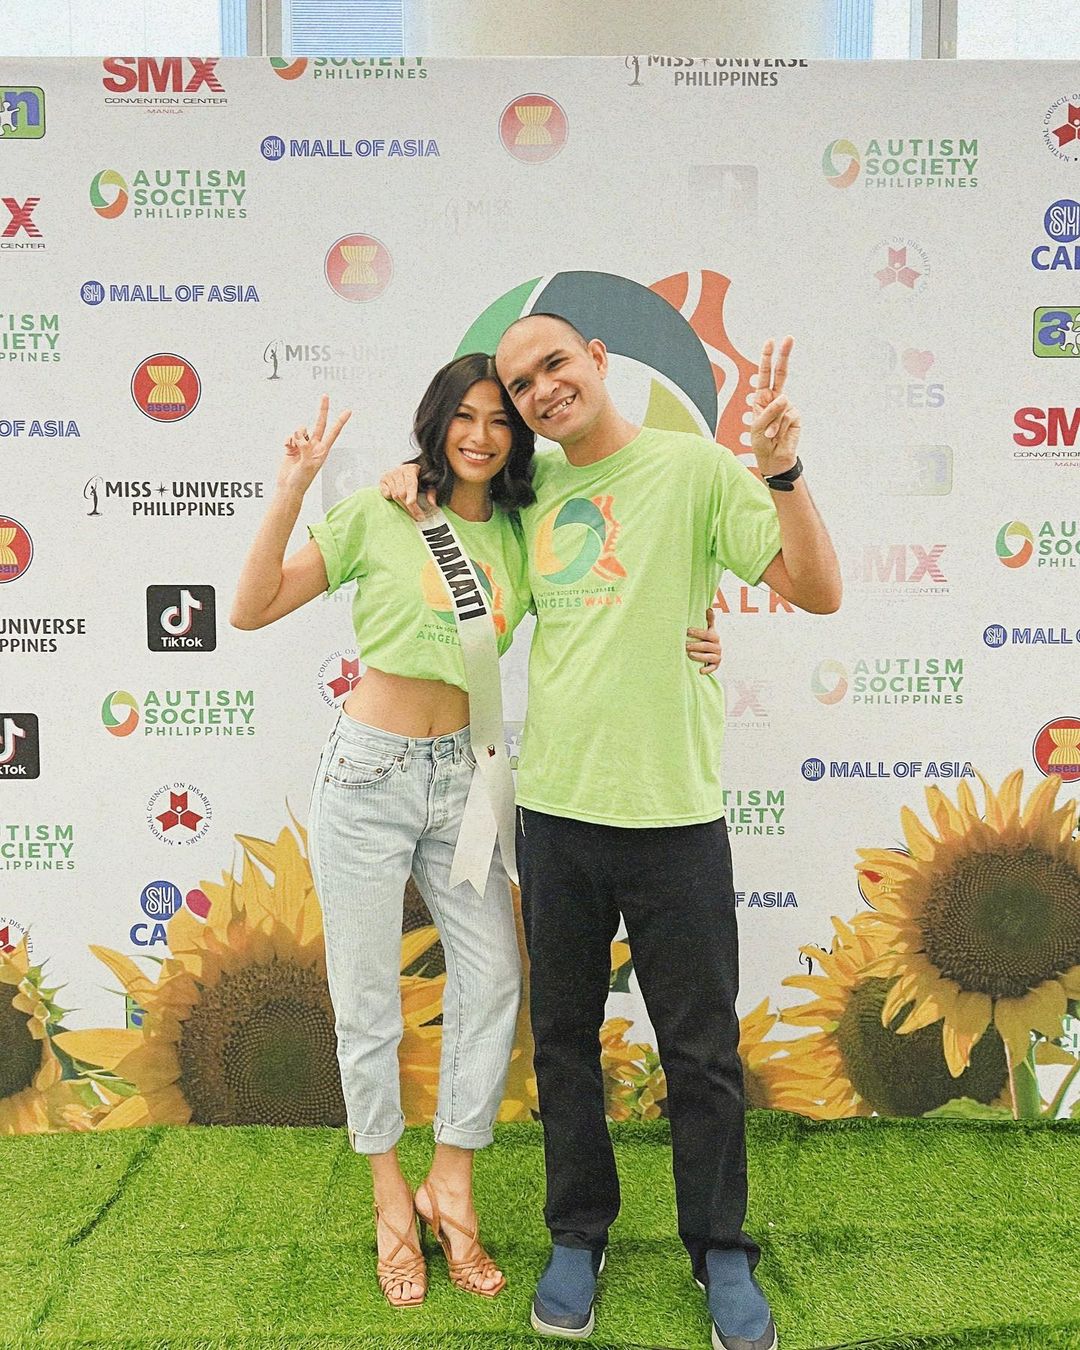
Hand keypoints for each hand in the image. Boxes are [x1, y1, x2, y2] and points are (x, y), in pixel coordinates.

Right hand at [278, 395, 350, 493]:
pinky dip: (288, 441)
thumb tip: (301, 438)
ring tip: (296, 448)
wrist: (288, 486)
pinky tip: (288, 449)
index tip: (348, 411)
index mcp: (322, 451)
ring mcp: (303, 445)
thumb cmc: (301, 480)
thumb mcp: (307, 465)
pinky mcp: (293, 446)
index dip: (340, 421)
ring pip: (301, 430)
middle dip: (322, 410)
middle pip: (320, 424)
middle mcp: (314, 446)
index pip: (334, 432)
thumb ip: (306, 449)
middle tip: (325, 396)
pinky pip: (291, 436)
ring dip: (297, 436)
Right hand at [378, 462, 435, 520]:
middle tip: (418, 516)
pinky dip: (391, 498)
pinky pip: (385, 494)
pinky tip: (398, 501)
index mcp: (411, 469)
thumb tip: (433, 503)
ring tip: (411, 512)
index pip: (411, 483)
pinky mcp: (383, 480)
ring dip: (402, 505)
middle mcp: (399, 471)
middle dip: (410, 506)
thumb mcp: (427, 482)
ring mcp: (390, 475)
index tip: (411, 502)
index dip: (411, 494)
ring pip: (394, 495)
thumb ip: (431, 491)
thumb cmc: (417, 477)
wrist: (405, 470)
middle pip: (402, 492)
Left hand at [687, 606, 721, 675]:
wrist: (713, 654)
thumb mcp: (710, 630)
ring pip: (709, 657)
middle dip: (696, 645)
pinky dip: (707, 670)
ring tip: (689, 655)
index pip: (708, 634)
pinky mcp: (716, 666)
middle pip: (707, 646)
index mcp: (715, 637)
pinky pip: (712, 668)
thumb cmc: (707, 640)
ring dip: (699, 656)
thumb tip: (709, 608)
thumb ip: (710, 620)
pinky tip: (700, 671)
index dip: (698, 632)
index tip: (687, 631)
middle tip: (685, 645)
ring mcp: (717, 657)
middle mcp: (718, 647)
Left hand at [748, 336, 800, 477]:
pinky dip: (780, 427)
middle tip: (789, 338)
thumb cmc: (761, 442)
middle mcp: (775, 399)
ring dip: (773, 421)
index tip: (770, 342)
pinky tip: (777, 436)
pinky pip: (787, 416)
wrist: (774, 458)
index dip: (767, 359)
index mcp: (762, 398)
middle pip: (781, 374)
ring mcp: (787, 407)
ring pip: (781, 404)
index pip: (765, 375)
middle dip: (784, 356)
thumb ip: (769, 411)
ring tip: (769, 435)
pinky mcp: (795, 416)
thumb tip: (784, 397)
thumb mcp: (758, 427)